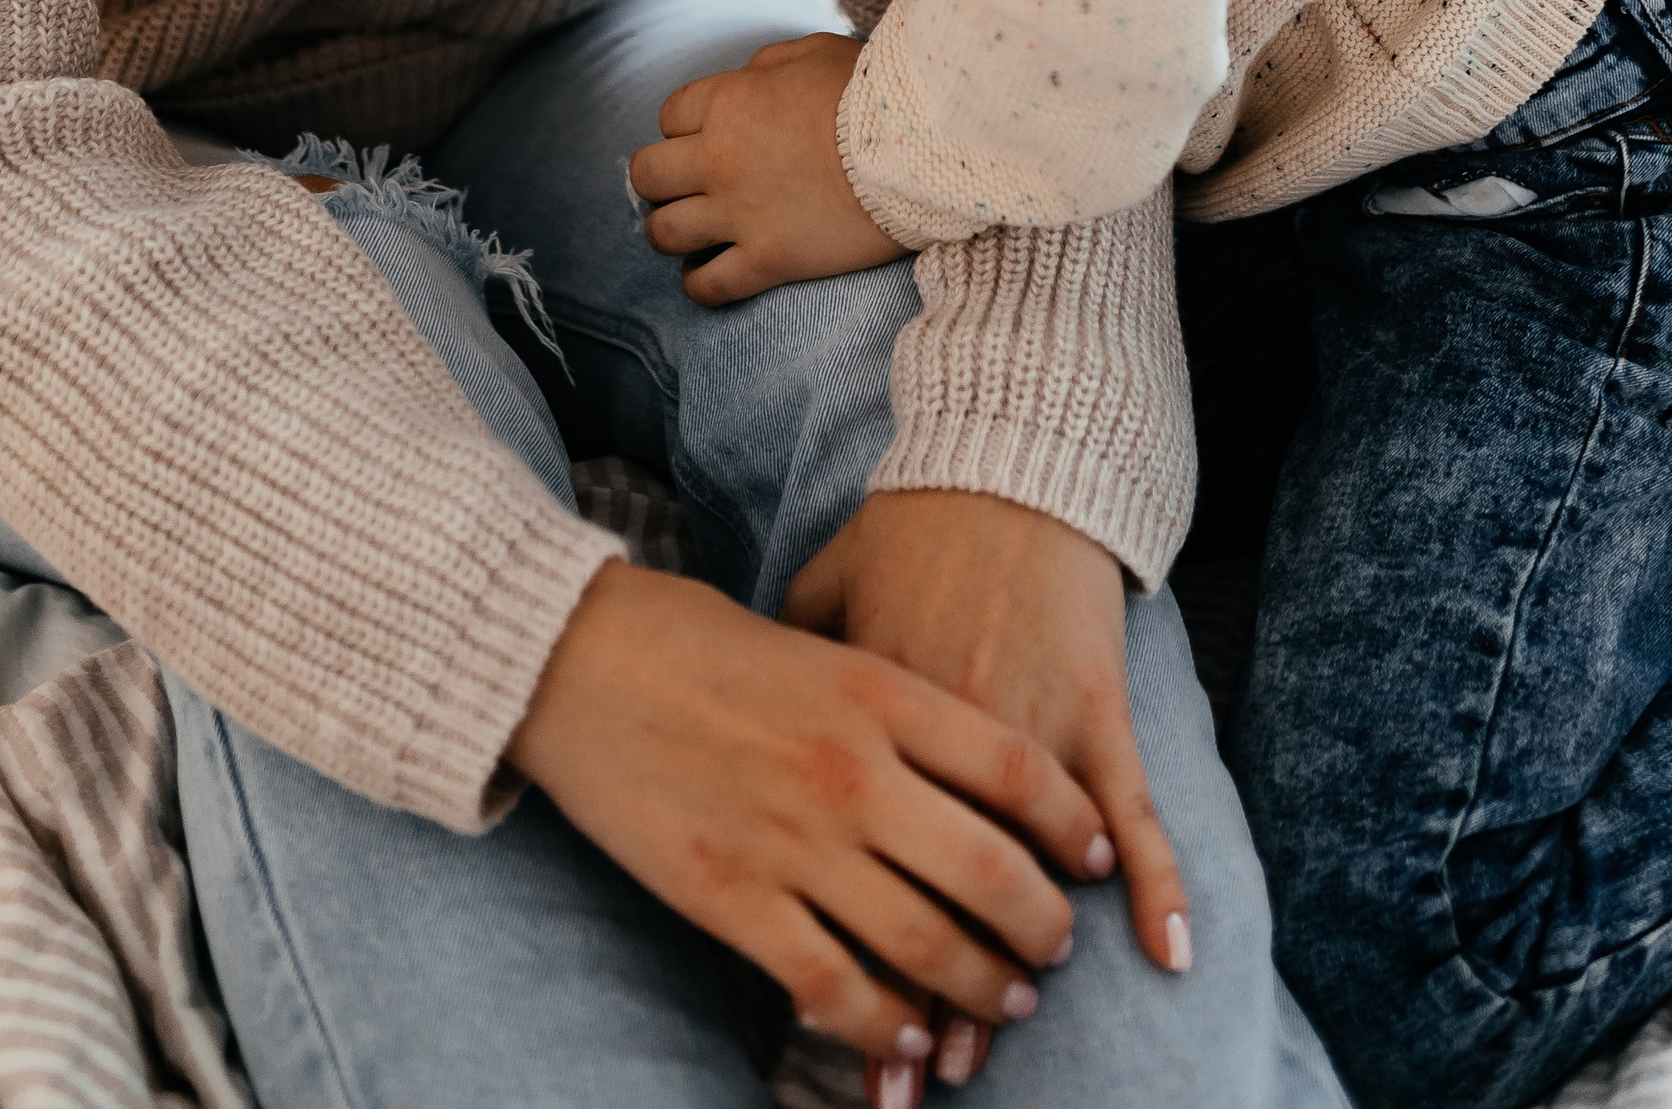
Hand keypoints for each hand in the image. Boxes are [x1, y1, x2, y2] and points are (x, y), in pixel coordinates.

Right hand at [509, 559, 1110, 1077]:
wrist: (574, 658)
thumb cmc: (693, 640)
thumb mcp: (812, 638)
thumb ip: (885, 697)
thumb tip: (961, 764)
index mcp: (875, 690)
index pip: (1014, 768)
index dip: (1073, 824)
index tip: (1097, 858)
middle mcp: (851, 769)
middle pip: (990, 871)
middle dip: (1040, 928)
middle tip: (1054, 954)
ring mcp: (793, 841)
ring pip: (925, 942)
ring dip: (977, 988)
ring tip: (1002, 1006)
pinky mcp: (732, 901)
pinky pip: (831, 986)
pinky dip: (881, 1024)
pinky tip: (905, 1034)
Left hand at [629, 31, 903, 300]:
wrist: (918, 149)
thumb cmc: (873, 93)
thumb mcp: (815, 51)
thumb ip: (768, 65)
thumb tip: (748, 78)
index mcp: (728, 101)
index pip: (669, 117)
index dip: (686, 129)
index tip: (708, 139)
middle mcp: (719, 157)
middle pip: (648, 176)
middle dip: (662, 181)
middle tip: (687, 188)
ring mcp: (740, 213)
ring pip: (664, 233)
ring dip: (671, 232)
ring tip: (692, 235)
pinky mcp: (768, 260)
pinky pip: (707, 286)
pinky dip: (699, 284)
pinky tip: (707, 275)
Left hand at [787, 493, 1190, 1087]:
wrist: (1001, 464)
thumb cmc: (910, 527)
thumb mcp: (825, 590)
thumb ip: (789, 652)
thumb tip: (741, 697)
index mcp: (872, 717)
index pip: (859, 856)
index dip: (853, 946)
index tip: (842, 1024)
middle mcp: (944, 742)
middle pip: (938, 892)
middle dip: (935, 988)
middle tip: (934, 1064)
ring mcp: (1029, 728)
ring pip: (1023, 875)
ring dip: (1014, 961)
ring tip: (1000, 1032)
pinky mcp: (1095, 711)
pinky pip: (1132, 813)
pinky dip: (1158, 883)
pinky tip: (1172, 954)